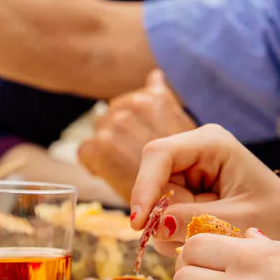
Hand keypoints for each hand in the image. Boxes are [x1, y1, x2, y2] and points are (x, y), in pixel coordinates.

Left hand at [78, 70, 196, 198]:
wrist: (192, 204)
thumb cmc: (190, 172)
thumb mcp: (179, 126)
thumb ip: (163, 100)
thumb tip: (154, 74)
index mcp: (155, 98)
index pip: (130, 104)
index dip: (134, 128)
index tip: (141, 146)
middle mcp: (135, 104)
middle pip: (111, 118)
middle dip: (122, 138)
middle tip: (136, 161)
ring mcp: (117, 123)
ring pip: (100, 136)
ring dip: (109, 152)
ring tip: (128, 169)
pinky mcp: (101, 145)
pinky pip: (87, 152)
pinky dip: (96, 165)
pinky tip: (114, 175)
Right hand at [130, 124, 279, 255]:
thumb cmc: (279, 217)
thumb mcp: (239, 220)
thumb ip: (195, 221)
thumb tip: (154, 227)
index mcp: (212, 143)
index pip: (159, 154)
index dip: (144, 187)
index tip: (139, 222)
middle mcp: (195, 152)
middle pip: (153, 180)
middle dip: (162, 215)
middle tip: (184, 240)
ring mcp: (189, 171)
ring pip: (156, 201)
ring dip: (171, 227)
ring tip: (204, 239)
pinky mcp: (187, 191)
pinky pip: (165, 212)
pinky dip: (176, 231)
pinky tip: (199, 237)